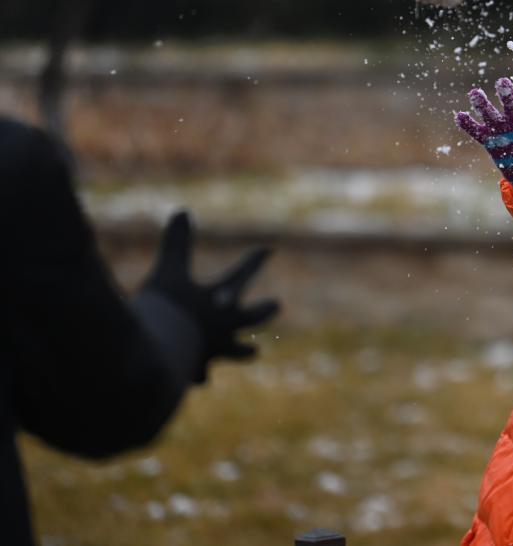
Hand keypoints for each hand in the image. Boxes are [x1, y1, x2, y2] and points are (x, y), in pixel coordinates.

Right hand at [143, 211, 279, 381]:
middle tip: (278, 305)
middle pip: (251, 318)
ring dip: (243, 349)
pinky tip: (201, 380)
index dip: (254, 261)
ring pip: (234, 351)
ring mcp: (211, 352)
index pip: (242, 275)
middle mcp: (224, 328)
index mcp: (222, 302)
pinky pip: (199, 373)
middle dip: (262, 310)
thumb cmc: (167, 310)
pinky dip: (199, 373)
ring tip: (255, 351)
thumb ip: (177, 243)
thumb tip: (182, 210)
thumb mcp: (169, 271)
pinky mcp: (192, 371)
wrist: (155, 356)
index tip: (270, 249)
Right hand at [455, 77, 512, 192]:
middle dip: (507, 95)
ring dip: (482, 104)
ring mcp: (500, 130)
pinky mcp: (488, 140)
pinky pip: (477, 131)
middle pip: (511, 107)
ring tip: (474, 93)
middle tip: (503, 82)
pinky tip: (460, 116)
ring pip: (491, 115)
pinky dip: (468, 125)